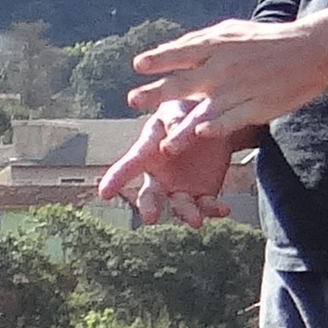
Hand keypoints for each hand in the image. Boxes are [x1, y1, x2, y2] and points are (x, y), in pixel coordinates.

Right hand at [101, 101, 236, 229]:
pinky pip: (207, 205)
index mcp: (148, 153)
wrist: (213, 122)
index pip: (128, 166)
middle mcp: (160, 176)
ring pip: (179, 206)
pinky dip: (214, 210)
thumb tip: (173, 131)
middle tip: (151, 217)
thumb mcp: (178, 107)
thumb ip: (175, 117)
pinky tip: (223, 210)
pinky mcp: (204, 193)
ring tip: (195, 220)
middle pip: (150, 196)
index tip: (104, 193)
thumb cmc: (186, 112)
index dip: (115, 180)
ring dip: (186, 214)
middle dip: (149, 207)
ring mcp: (181, 187)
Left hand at [128, 18, 327, 140]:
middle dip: (157, 92)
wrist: (312, 50)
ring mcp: (240, 89)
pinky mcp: (257, 107)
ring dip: (183, 128)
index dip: (160, 59)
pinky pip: (232, 120)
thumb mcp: (233, 31)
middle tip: (133, 100)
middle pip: (184, 83)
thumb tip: (169, 52)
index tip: (139, 65)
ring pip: (205, 111)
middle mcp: (225, 68)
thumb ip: (201, 42)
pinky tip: (202, 134)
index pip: (182, 53)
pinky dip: (218, 126)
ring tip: (165, 144)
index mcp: (218, 46)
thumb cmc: (267, 41)